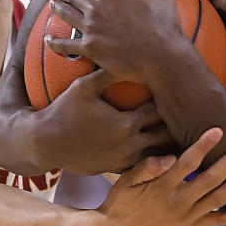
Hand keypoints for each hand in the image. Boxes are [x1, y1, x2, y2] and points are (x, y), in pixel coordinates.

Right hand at [37, 68, 174, 174]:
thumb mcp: (83, 87)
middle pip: (165, 134)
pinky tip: (155, 146)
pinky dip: (150, 156)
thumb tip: (124, 55)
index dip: (166, 100)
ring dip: (163, 142)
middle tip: (180, 109)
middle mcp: (129, 145)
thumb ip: (107, 73)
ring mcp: (123, 160)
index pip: (158, 111)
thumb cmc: (63, 111)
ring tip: (174, 129)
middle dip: (171, 122)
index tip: (171, 90)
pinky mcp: (116, 170)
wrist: (45, 143)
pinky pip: (142, 164)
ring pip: (156, 154)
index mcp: (126, 124)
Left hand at [46, 0, 194, 81]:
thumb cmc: (166, 24)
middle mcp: (97, 9)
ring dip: (57, 8)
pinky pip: (65, 45)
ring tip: (53, 5)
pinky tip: (48, 38)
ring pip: (66, 15)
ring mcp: (91, 29)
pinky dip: (55, 41)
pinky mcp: (90, 49)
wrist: (163, 56)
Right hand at [95, 127, 225, 225]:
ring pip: (219, 199)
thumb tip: (168, 157)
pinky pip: (218, 222)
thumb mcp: (125, 182)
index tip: (218, 131)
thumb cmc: (121, 202)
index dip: (203, 146)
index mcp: (162, 187)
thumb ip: (146, 168)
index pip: (187, 163)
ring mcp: (188, 216)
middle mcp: (179, 202)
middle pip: (210, 179)